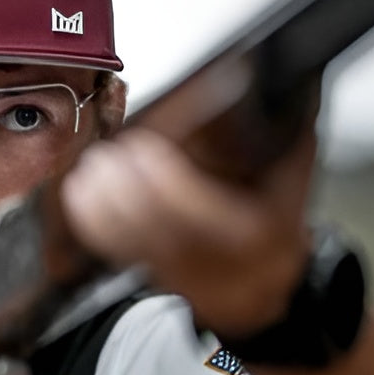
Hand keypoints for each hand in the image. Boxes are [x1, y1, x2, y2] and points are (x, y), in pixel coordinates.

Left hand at [61, 120, 317, 338]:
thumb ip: (285, 138)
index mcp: (251, 234)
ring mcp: (178, 272)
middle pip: (155, 225)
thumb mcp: (292, 185)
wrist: (265, 294)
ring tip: (91, 169)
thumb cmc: (276, 229)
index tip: (142, 145)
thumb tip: (272, 80)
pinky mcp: (151, 273)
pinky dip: (93, 221)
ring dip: (101, 202)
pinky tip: (81, 194)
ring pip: (128, 241)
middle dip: (123, 186)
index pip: (199, 210)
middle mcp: (211, 259)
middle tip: (107, 154)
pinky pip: (115, 250)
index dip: (163, 177)